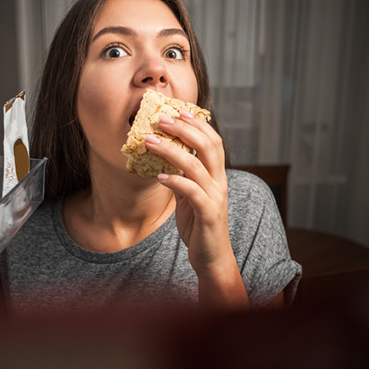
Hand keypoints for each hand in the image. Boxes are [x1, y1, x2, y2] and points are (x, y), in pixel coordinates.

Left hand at [144, 110, 248, 306]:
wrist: (211, 258)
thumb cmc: (199, 226)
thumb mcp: (188, 197)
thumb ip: (182, 177)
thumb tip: (164, 159)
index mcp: (217, 175)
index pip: (212, 141)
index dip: (197, 124)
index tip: (177, 111)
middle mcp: (220, 182)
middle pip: (208, 145)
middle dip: (184, 129)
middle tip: (160, 119)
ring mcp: (216, 197)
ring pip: (195, 165)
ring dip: (170, 151)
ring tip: (149, 142)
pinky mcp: (209, 214)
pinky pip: (192, 192)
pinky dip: (175, 181)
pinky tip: (159, 177)